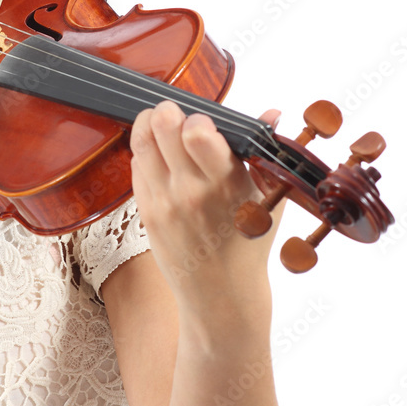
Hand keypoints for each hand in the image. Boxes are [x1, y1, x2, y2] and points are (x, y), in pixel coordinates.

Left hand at [129, 100, 281, 313]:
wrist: (221, 294)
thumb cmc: (248, 243)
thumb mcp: (268, 199)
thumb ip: (266, 152)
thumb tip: (271, 113)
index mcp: (227, 185)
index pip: (196, 134)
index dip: (197, 117)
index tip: (204, 122)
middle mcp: (191, 191)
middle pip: (162, 128)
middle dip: (168, 111)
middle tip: (176, 114)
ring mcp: (163, 201)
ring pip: (142, 141)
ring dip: (149, 124)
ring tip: (162, 123)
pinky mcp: (145, 211)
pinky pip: (135, 165)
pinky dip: (145, 151)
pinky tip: (159, 154)